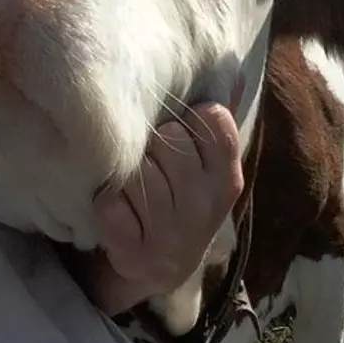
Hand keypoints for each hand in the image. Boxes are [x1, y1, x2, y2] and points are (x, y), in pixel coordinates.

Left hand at [90, 92, 244, 317]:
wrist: (162, 269)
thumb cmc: (182, 200)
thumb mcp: (209, 167)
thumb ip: (218, 123)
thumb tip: (238, 73)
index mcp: (227, 179)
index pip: (210, 117)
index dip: (187, 117)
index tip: (179, 134)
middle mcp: (204, 207)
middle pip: (168, 137)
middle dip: (151, 142)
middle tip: (150, 161)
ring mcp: (171, 234)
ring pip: (137, 169)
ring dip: (126, 172)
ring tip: (131, 184)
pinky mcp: (135, 254)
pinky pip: (109, 204)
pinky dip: (105, 201)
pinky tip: (115, 208)